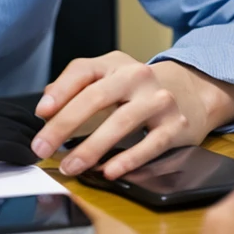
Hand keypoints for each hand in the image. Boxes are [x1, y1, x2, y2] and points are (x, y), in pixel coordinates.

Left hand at [30, 52, 233, 177]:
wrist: (192, 91)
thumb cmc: (138, 89)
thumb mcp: (110, 77)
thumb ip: (78, 87)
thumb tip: (47, 107)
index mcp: (115, 63)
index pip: (82, 70)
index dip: (60, 91)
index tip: (42, 113)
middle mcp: (136, 76)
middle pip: (95, 97)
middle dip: (64, 125)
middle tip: (42, 147)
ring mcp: (158, 100)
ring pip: (120, 123)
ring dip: (91, 148)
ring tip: (70, 165)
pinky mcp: (175, 126)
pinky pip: (149, 145)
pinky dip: (128, 160)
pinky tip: (108, 171)